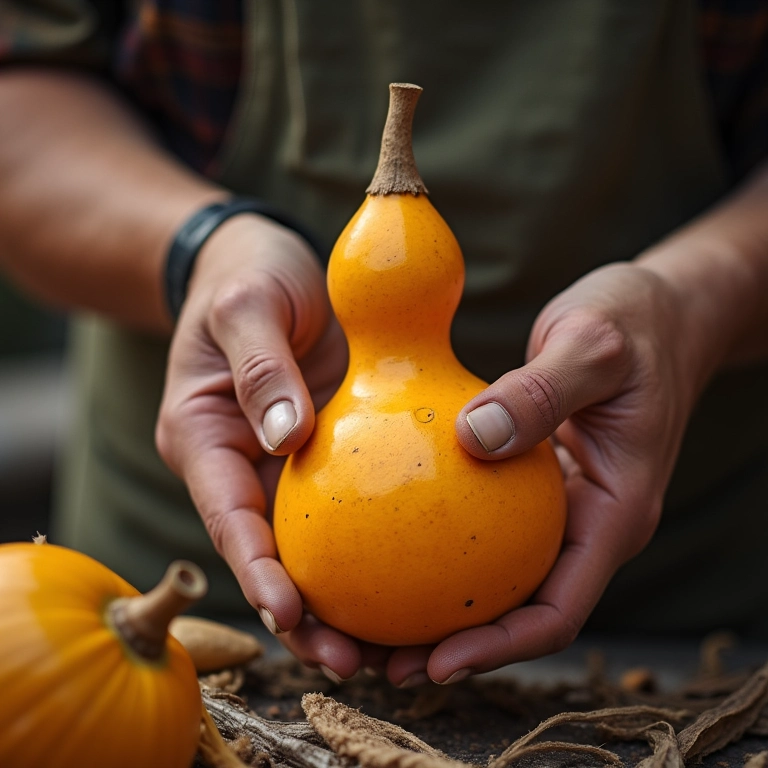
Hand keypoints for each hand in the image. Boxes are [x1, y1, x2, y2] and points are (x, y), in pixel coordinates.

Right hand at [156, 213, 372, 676]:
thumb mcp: (247, 307)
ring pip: (312, 542)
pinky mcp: (327, 450)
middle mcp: (244, 463)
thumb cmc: (248, 278)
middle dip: (301, 614)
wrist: (268, 261)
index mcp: (204, 438)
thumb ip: (262, 368)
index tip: (289, 612)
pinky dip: (376, 544)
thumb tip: (289, 440)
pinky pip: (351, 504)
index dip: (254, 571)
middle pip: (269, 552)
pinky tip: (418, 573)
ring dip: (345, 595)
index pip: (226, 517)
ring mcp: (286, 462)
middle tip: (350, 659)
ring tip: (391, 645)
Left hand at [383, 261, 708, 685]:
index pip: (559, 610)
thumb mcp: (594, 346)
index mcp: (613, 512)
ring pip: (497, 573)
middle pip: (517, 609)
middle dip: (454, 643)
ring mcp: (559, 505)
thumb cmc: (636, 325)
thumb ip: (543, 390)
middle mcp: (585, 522)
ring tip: (370, 618)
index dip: (501, 648)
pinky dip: (443, 542)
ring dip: (440, 602)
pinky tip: (389, 536)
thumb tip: (475, 436)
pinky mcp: (534, 480)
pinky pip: (486, 524)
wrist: (659, 312)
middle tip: (382, 659)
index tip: (437, 662)